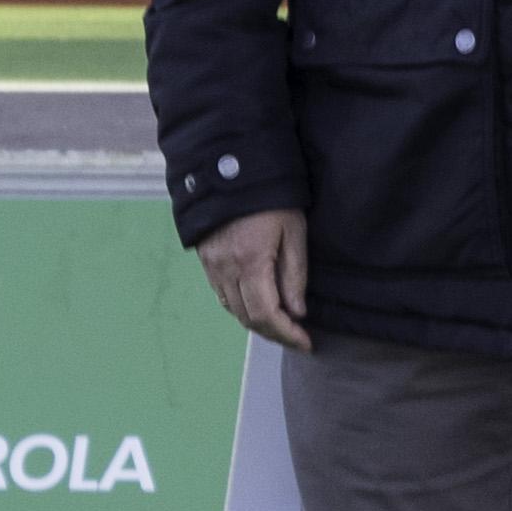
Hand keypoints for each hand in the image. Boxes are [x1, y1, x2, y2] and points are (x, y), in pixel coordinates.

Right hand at [198, 208, 312, 350]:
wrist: (230, 168)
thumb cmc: (270, 196)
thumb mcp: (294, 230)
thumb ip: (295, 274)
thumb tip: (297, 312)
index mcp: (250, 262)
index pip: (267, 315)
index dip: (287, 334)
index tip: (306, 343)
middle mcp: (226, 269)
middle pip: (247, 318)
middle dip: (274, 333)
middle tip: (296, 337)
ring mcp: (211, 265)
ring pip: (232, 309)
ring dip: (257, 323)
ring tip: (281, 324)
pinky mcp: (205, 259)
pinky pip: (221, 295)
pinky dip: (240, 307)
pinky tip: (257, 304)